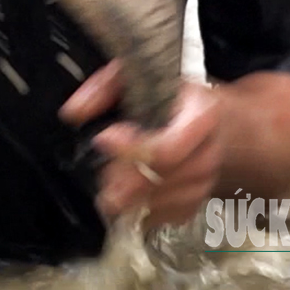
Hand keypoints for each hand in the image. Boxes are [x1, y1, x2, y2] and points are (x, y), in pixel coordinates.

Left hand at [60, 61, 223, 227]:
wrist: (214, 113)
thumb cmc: (171, 92)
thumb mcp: (137, 75)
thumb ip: (104, 88)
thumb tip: (74, 112)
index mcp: (200, 113)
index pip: (169, 145)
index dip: (132, 148)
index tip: (103, 139)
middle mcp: (209, 147)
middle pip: (170, 175)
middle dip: (132, 182)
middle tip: (104, 183)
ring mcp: (208, 173)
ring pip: (175, 198)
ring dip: (139, 201)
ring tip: (111, 196)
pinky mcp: (202, 193)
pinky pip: (179, 212)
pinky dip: (153, 214)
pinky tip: (132, 206)